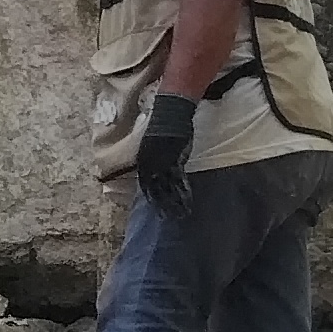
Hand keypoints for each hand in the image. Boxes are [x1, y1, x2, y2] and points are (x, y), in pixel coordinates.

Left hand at [135, 92, 198, 212]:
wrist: (170, 114)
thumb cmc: (163, 126)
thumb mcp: (152, 144)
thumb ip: (153, 156)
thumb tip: (155, 166)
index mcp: (143, 160)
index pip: (144, 183)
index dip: (149, 194)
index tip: (153, 203)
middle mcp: (150, 164)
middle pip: (154, 190)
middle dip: (160, 205)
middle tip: (165, 217)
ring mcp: (163, 164)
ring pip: (167, 189)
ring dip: (173, 203)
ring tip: (179, 215)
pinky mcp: (176, 162)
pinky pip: (179, 182)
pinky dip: (183, 193)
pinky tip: (188, 202)